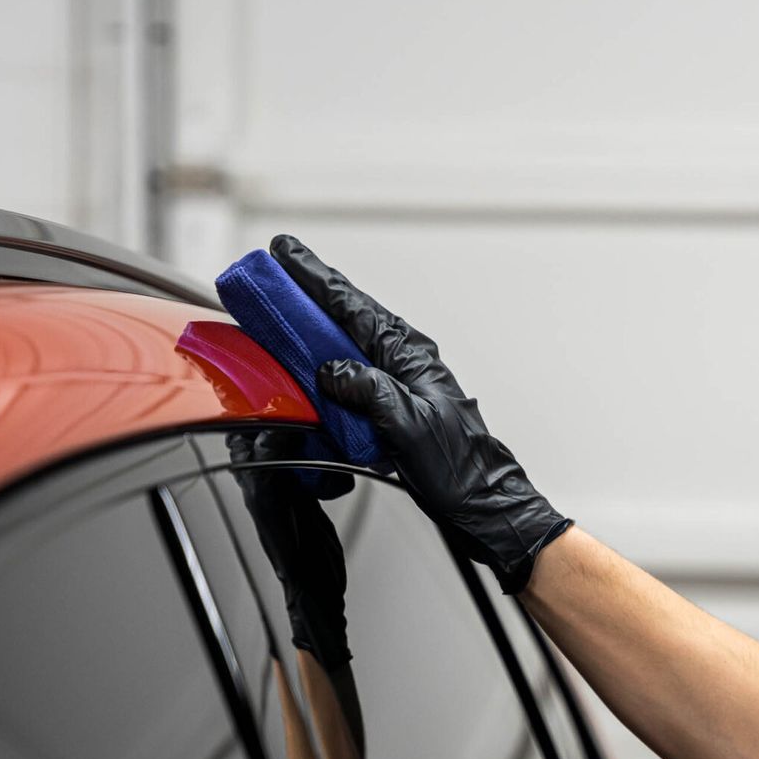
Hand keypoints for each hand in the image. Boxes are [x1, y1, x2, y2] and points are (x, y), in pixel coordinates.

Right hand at [269, 234, 571, 594]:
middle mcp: (402, 364)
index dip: (317, 278)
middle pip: (346, 317)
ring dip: (312, 327)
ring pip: (345, 345)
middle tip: (276, 268)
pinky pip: (347, 379)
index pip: (354, 307)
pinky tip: (306, 367)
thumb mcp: (410, 425)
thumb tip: (332, 371)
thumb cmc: (459, 469)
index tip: (287, 253)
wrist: (482, 504)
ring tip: (281, 308)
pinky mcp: (389, 411)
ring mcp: (396, 385)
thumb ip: (370, 392)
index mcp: (409, 356)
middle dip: (309, 292)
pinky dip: (322, 367)